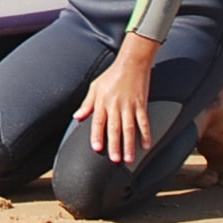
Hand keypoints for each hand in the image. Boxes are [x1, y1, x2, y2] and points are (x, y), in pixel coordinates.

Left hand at [72, 43, 157, 165]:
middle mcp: (115, 105)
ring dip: (129, 144)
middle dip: (114, 144)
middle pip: (115, 127)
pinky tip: (146, 145)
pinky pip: (144, 121)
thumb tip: (76, 117)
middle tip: (115, 159)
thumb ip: (86, 104)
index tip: (96, 148)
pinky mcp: (141, 104)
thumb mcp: (95, 87)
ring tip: (129, 158)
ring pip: (129, 128)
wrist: (131, 62)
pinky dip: (146, 134)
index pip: (98, 121)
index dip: (97, 135)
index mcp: (102, 101)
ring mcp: (129, 105)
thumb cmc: (112, 75)